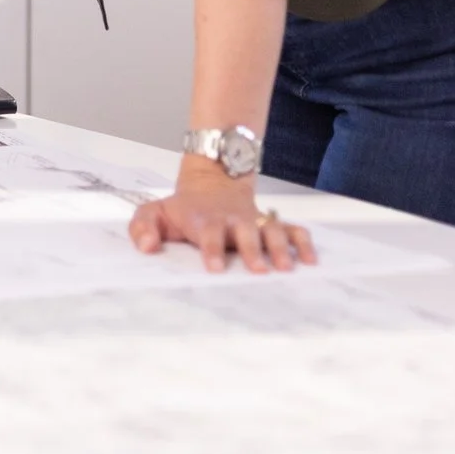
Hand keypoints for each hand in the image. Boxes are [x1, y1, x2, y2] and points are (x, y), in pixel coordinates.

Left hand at [127, 160, 317, 272]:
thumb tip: (147, 247)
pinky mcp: (271, 223)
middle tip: (258, 270)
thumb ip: (143, 228)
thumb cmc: (182, 209)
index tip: (215, 268)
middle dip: (251, 250)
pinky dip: (304, 242)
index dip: (212, 249)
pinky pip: (293, 229)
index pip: (208, 233)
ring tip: (287, 268)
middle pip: (246, 232)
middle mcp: (233, 220)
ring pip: (272, 231)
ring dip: (280, 248)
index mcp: (204, 220)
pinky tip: (311, 261)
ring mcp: (255, 221)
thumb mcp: (153, 212)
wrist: (211, 182)